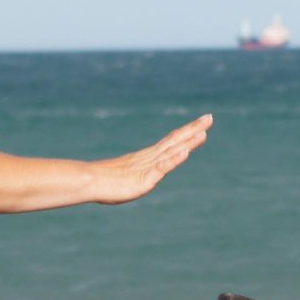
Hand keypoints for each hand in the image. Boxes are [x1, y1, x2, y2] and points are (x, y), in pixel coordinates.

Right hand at [90, 114, 212, 204]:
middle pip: (175, 141)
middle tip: (210, 117)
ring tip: (204, 132)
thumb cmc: (102, 182)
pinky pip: (162, 167)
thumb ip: (131, 175)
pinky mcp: (145, 178)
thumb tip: (129, 176)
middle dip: (194, 130)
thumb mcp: (124, 178)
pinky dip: (174, 159)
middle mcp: (150, 158)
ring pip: (172, 151)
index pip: (171, 142)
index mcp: (147, 157)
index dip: (187, 133)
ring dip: (188, 142)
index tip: (202, 125)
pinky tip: (185, 152)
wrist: (89, 182)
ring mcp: (148, 167)